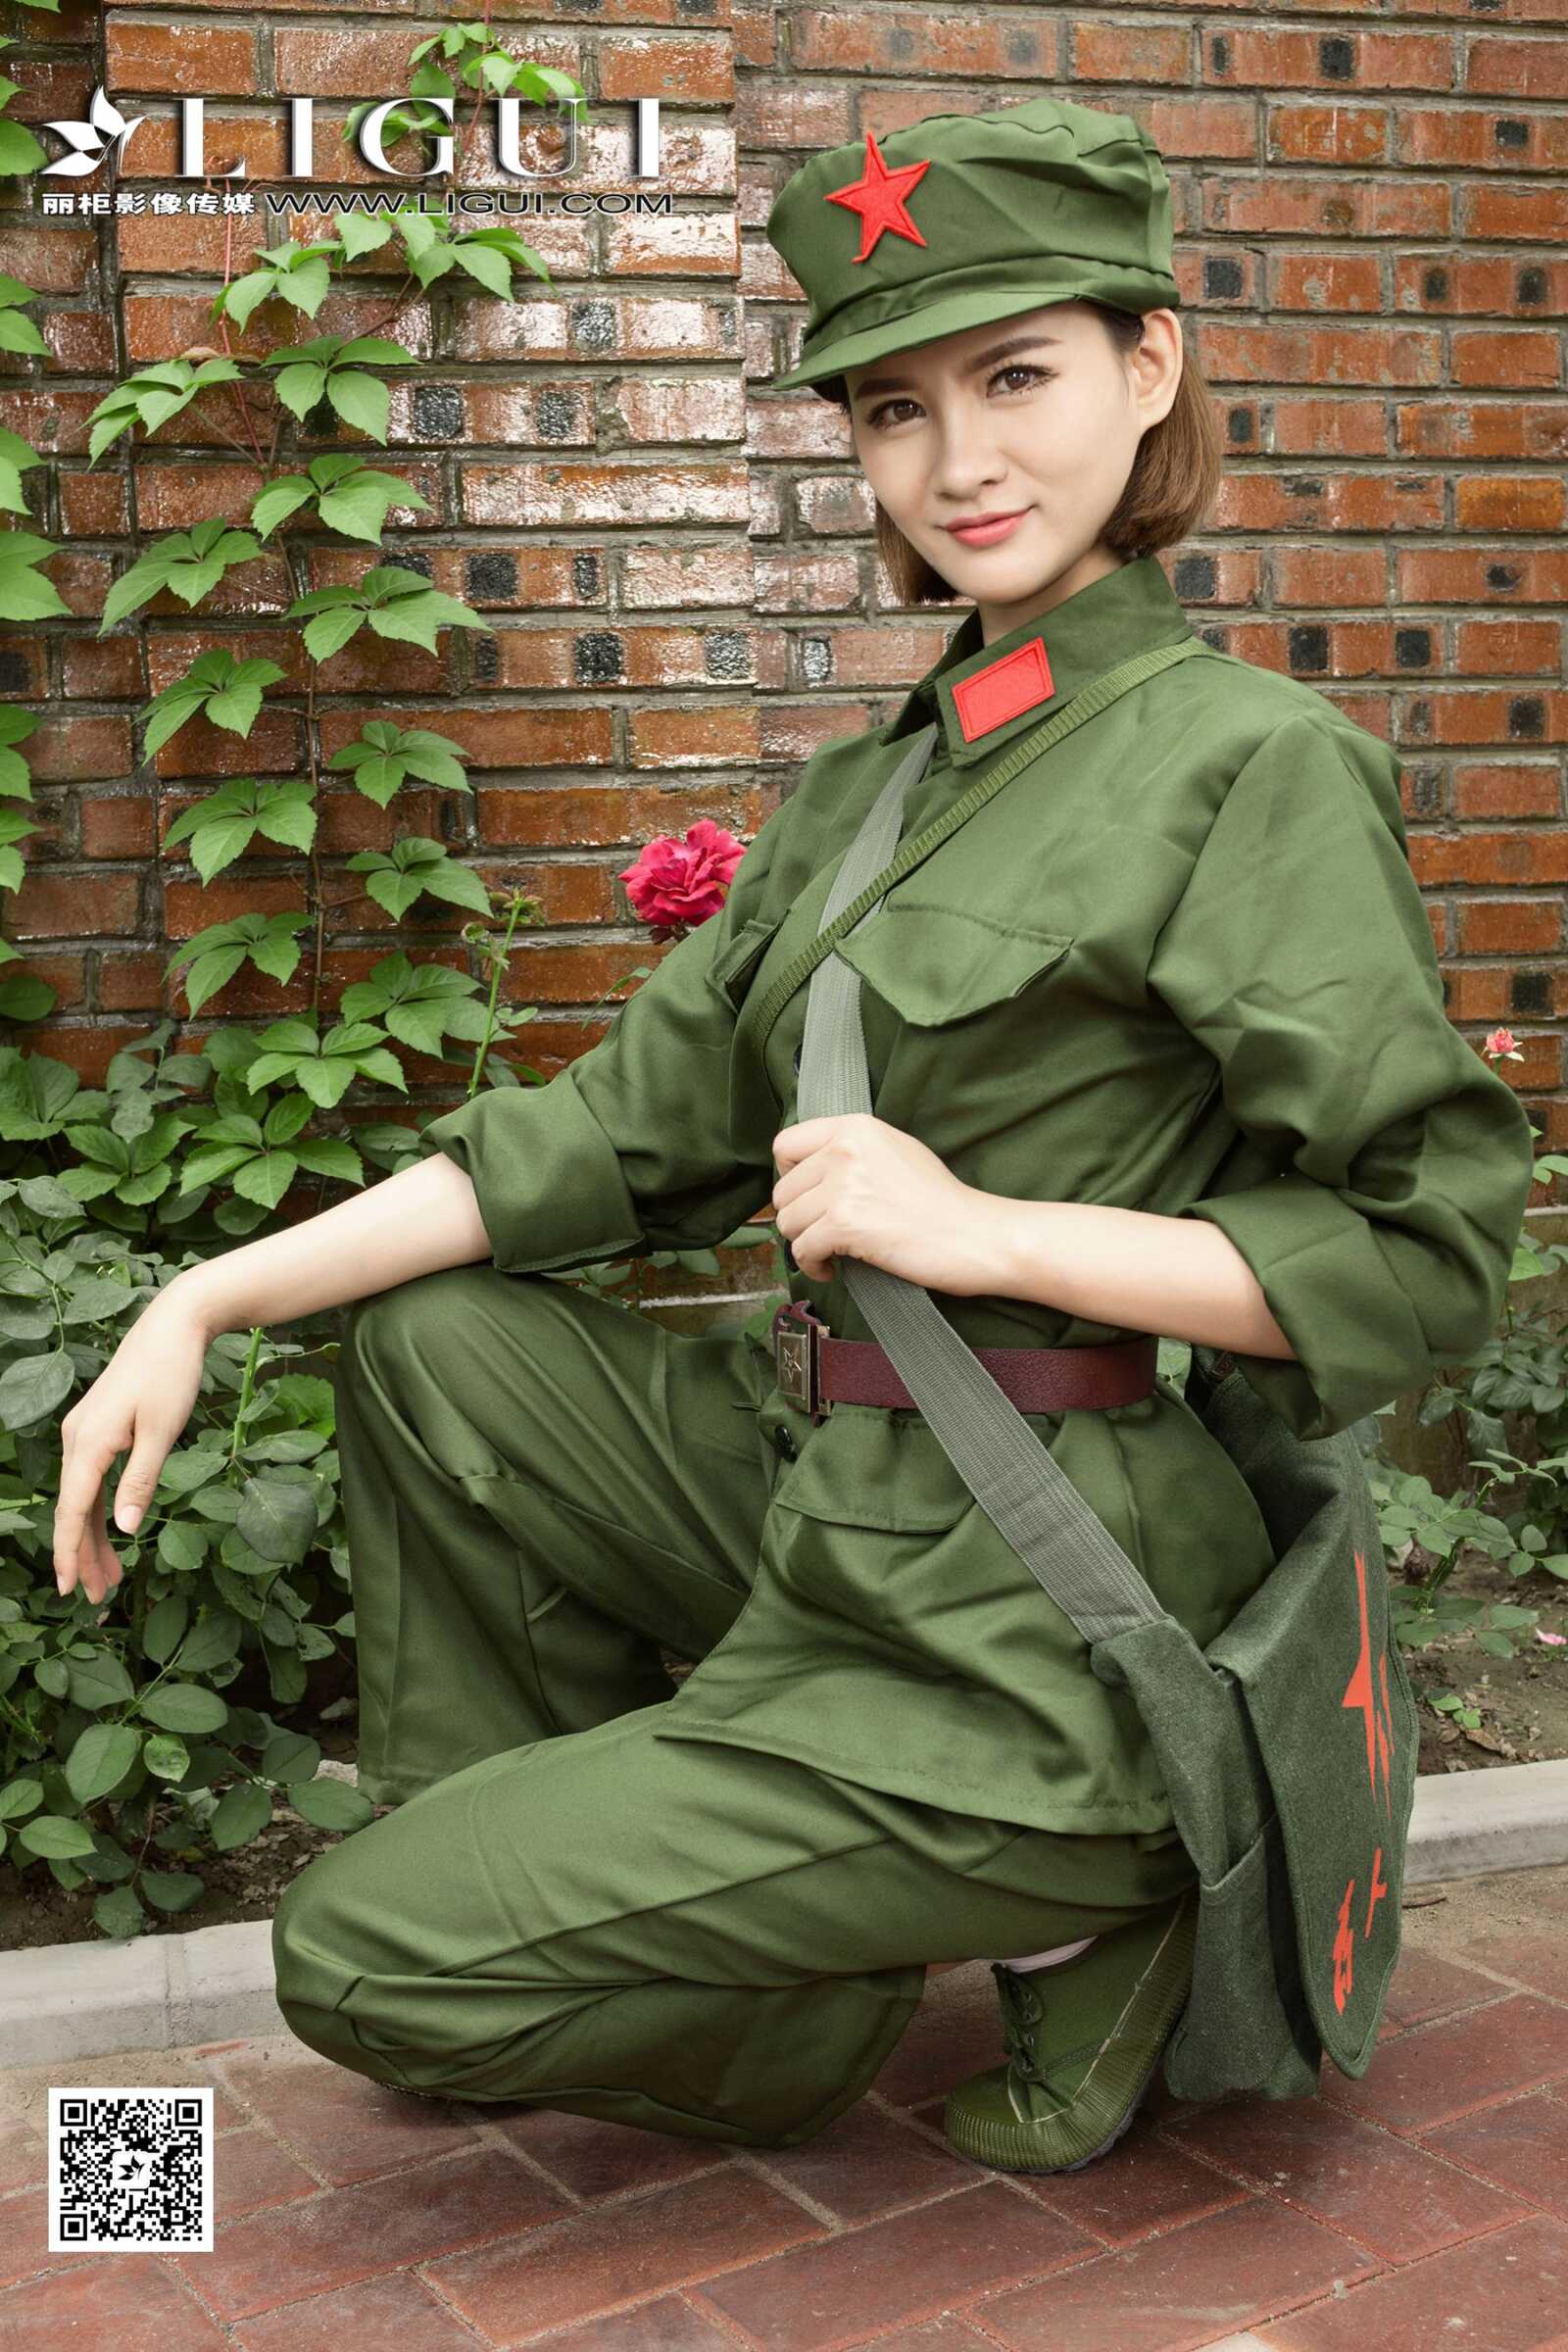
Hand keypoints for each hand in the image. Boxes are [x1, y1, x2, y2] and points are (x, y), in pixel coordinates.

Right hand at [52, 1288, 212, 1605]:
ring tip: (111, 1577)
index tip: (71, 1588)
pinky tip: (110, 1532)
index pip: (72, 1510)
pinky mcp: (98, 1428)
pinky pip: (92, 1478)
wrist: (173, 1325)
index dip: (70, 1553)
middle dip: (85, 1555)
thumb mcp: (164, 1431)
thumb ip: (141, 1480)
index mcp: (88, 1443)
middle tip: (100, 1597)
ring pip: (82, 1496)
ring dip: (93, 1537)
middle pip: (74, 1509)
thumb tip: (124, 1530)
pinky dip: (100, 1507)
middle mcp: (77, 1439)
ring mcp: (84, 1432)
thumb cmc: (171, 1374)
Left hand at [769, 1112, 993, 1292]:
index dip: (789, 1176)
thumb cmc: (941, 1201)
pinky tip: (831, 1269)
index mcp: (855, 1127)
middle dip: (798, 1217)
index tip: (807, 1196)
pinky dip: (812, 1266)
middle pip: (783, 1190)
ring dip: (804, 1243)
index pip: (785, 1143)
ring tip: (830, 1252)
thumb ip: (852, 1151)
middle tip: (822, 1232)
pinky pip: (801, 1249)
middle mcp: (844, 1150)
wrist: (973, 1234)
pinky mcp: (844, 1224)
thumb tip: (810, 1170)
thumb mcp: (896, 1151)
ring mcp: (843, 1186)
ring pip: (787, 1222)